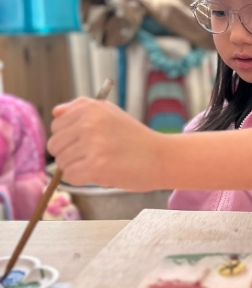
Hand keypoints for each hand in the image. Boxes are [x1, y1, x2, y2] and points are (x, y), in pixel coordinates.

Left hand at [48, 98, 162, 189]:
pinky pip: (70, 176)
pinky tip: (99, 173)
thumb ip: (81, 108)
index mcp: (91, 108)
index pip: (56, 125)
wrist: (160, 157)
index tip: (88, 141)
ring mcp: (93, 145)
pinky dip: (82, 179)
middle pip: (55, 145)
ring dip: (77, 167)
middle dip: (69, 153)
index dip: (68, 137)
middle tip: (94, 155)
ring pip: (61, 162)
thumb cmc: (134, 137)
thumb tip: (55, 112)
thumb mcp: (110, 113)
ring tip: (100, 163)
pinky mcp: (97, 166)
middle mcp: (90, 123)